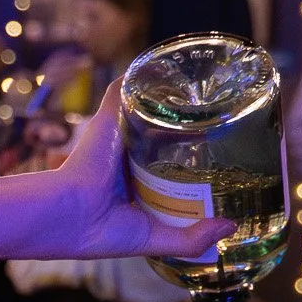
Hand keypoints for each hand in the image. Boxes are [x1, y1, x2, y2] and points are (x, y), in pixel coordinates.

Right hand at [28, 82, 235, 261]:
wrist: (71, 214)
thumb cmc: (102, 231)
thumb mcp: (154, 238)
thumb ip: (190, 237)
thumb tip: (230, 227)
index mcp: (134, 187)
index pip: (166, 169)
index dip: (190, 164)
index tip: (218, 160)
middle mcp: (126, 158)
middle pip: (162, 136)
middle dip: (187, 128)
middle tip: (221, 123)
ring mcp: (118, 134)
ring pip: (149, 108)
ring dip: (170, 97)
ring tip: (203, 90)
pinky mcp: (110, 115)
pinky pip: (129, 86)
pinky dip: (145, 72)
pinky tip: (170, 63)